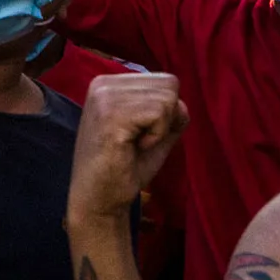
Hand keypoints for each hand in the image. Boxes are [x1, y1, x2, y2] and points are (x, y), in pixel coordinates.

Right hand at [67, 73, 187, 228]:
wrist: (98, 198)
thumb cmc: (125, 169)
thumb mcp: (153, 133)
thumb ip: (169, 114)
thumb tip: (181, 103)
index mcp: (109, 83)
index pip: (164, 80)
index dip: (166, 112)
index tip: (142, 133)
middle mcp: (103, 83)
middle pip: (169, 84)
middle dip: (167, 118)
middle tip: (141, 140)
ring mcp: (104, 97)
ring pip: (167, 98)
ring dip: (161, 129)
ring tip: (137, 144)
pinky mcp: (110, 115)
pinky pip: (159, 113)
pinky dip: (157, 136)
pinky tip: (136, 147)